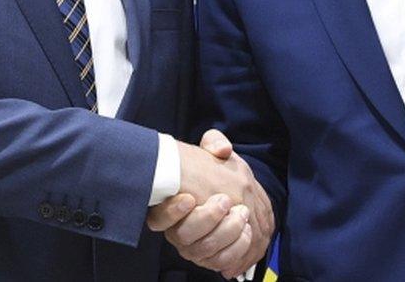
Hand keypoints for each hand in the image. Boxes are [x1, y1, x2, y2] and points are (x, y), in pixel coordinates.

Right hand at [148, 130, 273, 277]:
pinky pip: (221, 262)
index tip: (189, 198)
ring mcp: (194, 246)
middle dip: (208, 219)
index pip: (158, 218)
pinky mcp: (211, 258)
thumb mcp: (213, 149)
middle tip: (226, 201)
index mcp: (172, 204)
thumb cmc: (216, 169)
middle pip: (185, 235)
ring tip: (241, 215)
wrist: (232, 190)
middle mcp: (179, 229)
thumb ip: (215, 142)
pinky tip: (246, 232)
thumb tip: (222, 149)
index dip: (172, 212)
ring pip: (203, 250)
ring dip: (226, 233)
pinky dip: (236, 250)